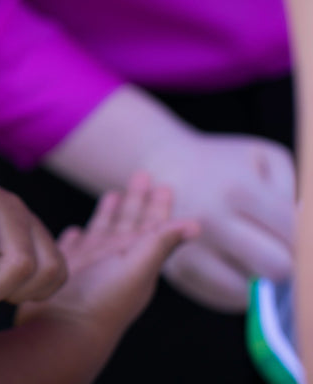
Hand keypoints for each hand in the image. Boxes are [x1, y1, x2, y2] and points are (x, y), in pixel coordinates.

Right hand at [16, 173, 197, 336]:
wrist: (63, 328)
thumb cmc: (103, 301)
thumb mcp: (136, 268)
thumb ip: (161, 243)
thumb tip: (197, 223)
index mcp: (137, 257)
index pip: (153, 225)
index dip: (159, 205)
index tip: (163, 184)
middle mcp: (115, 259)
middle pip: (129, 222)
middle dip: (137, 199)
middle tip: (142, 175)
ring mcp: (90, 263)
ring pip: (103, 231)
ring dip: (109, 213)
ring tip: (113, 194)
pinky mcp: (66, 267)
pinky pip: (74, 246)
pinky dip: (77, 236)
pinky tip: (77, 230)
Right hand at [144, 133, 294, 311]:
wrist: (158, 166)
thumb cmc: (220, 163)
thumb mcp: (262, 157)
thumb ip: (292, 189)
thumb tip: (306, 233)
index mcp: (237, 189)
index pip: (294, 235)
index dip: (306, 242)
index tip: (300, 239)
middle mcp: (210, 220)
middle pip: (276, 267)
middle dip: (286, 262)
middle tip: (279, 250)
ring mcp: (188, 247)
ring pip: (249, 291)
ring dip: (260, 280)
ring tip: (255, 258)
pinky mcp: (176, 268)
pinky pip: (223, 298)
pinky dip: (238, 290)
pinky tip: (236, 267)